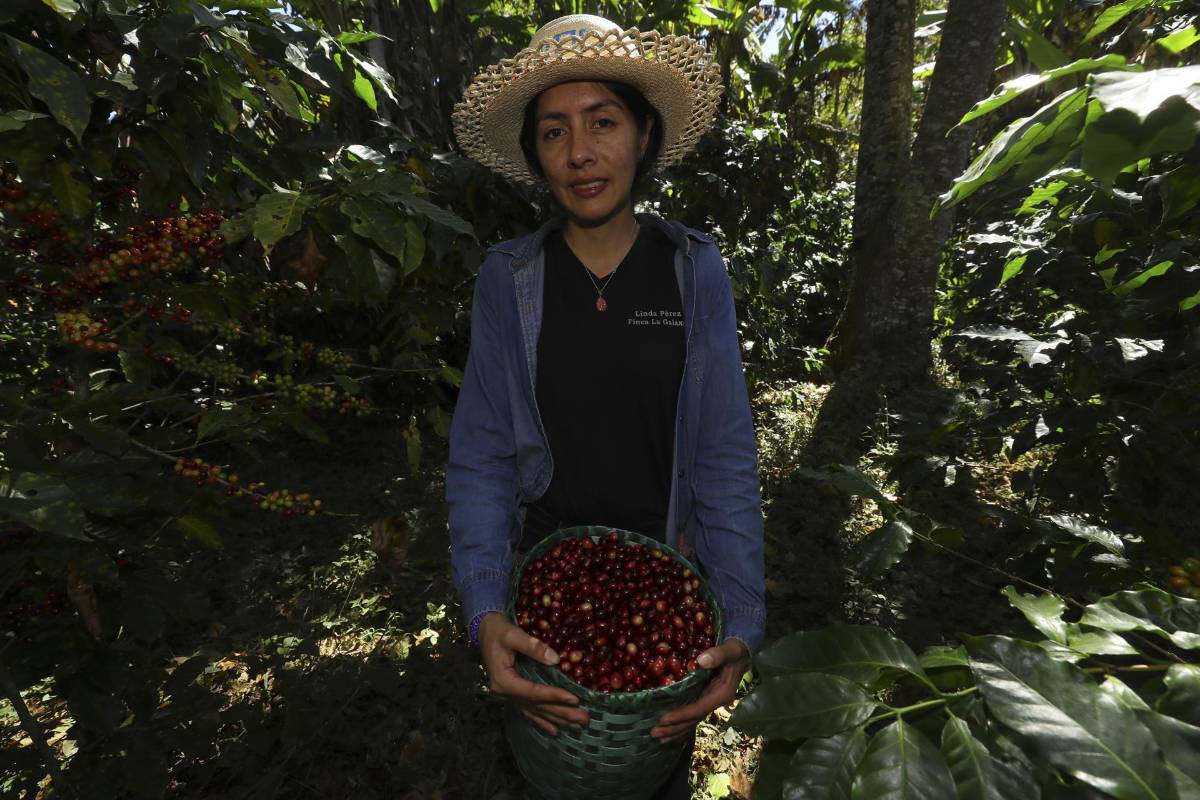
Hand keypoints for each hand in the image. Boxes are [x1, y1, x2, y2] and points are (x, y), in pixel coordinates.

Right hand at [478, 612, 589, 734]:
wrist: (486, 631)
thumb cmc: (499, 631)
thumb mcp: (513, 635)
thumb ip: (533, 646)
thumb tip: (555, 659)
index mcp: (504, 680)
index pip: (533, 692)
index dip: (554, 696)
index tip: (574, 699)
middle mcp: (505, 693)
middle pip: (537, 706)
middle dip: (562, 713)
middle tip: (584, 718)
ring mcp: (508, 695)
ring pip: (535, 710)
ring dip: (557, 719)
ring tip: (578, 725)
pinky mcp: (513, 693)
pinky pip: (529, 710)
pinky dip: (542, 721)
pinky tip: (555, 730)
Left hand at [650, 639, 748, 741]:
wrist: (742, 651)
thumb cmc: (735, 650)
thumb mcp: (730, 650)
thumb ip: (718, 655)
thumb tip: (701, 660)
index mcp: (722, 693)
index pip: (699, 709)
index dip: (681, 715)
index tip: (663, 719)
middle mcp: (716, 702)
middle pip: (694, 719)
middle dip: (675, 727)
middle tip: (654, 733)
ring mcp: (711, 701)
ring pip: (693, 720)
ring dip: (676, 729)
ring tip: (657, 736)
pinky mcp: (706, 698)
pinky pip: (693, 714)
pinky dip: (681, 722)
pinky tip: (669, 729)